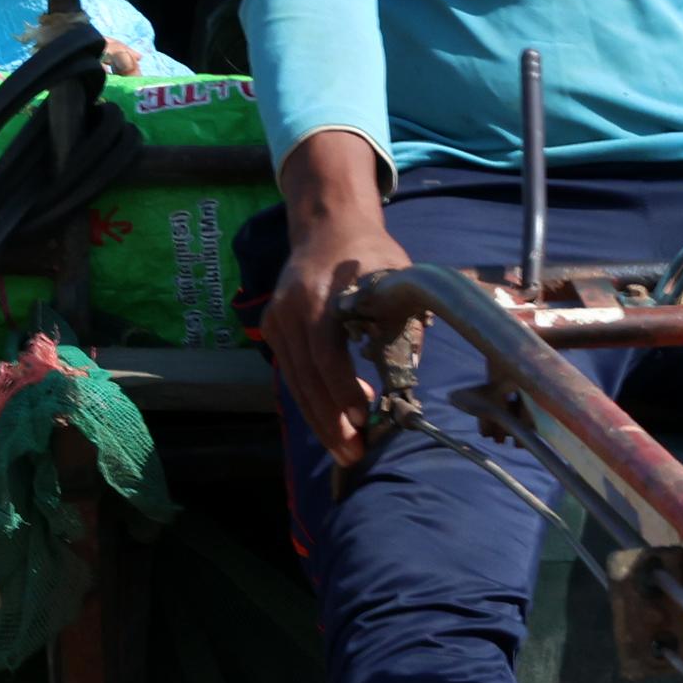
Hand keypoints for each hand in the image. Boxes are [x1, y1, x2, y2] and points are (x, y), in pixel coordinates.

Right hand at [264, 128, 412, 464]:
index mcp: (318, 297)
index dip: (343, 391)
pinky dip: (312, 401)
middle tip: (354, 456)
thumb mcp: (396, 279)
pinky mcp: (273, 329)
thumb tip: (408, 377)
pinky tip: (336, 422)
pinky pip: (293, 374)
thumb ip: (400, 324)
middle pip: (306, 379)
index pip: (326, 355)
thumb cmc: (369, 254)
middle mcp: (290, 311)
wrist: (327, 226)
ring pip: (296, 384)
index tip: (366, 417)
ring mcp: (276, 321)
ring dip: (321, 421)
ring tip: (346, 452)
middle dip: (331, 423)